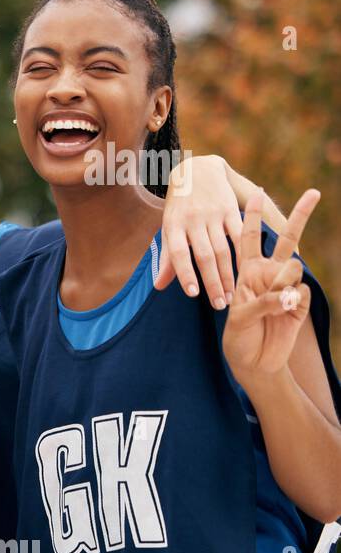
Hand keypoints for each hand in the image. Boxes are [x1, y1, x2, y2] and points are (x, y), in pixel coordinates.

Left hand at [156, 155, 241, 308]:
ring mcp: (212, 214)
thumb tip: (160, 287)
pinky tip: (247, 271)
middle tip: (220, 305)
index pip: (178, 254)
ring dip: (228, 274)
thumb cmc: (179, 208)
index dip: (185, 274)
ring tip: (233, 295)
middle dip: (212, 282)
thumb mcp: (169, 228)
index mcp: (173, 226)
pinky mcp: (230, 209)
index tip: (194, 294)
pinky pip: (239, 234)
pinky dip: (243, 253)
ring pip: (222, 249)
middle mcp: (192, 220)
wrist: (196, 171)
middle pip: (204, 256)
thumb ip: (168, 258)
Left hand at [223, 189, 319, 382]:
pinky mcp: (300, 303)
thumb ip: (262, 300)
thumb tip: (291, 293)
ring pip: (293, 269)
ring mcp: (286, 287)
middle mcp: (268, 274)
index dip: (252, 216)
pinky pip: (300, 292)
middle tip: (314, 192)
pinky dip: (290, 301)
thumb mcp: (240, 315)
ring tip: (273, 302)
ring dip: (282, 283)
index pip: (249, 238)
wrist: (254, 361)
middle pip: (286, 239)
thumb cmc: (238, 336)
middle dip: (300, 215)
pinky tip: (285, 311)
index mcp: (247, 271)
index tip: (257, 191)